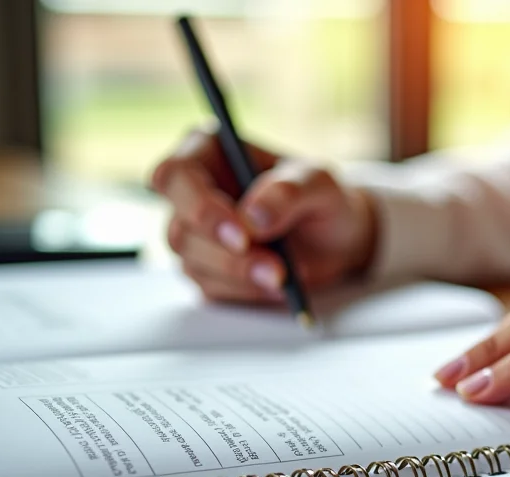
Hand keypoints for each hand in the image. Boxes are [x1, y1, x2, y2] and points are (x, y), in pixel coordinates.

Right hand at [150, 128, 377, 302]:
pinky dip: (246, 291)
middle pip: (179, 229)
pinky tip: (275, 284)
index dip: (199, 208)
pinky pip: (210, 287)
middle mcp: (191, 192)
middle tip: (274, 269)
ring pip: (192, 263)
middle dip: (227, 255)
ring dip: (241, 275)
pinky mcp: (205, 268)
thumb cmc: (322, 198)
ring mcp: (194, 233)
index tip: (242, 236)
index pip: (175, 176)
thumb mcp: (319, 184)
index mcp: (207, 151)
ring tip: (285, 275)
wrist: (335, 238)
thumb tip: (252, 217)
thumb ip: (288, 193)